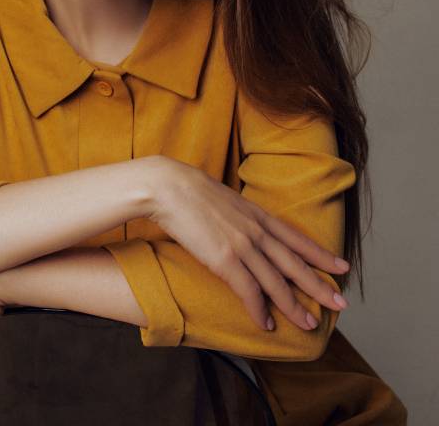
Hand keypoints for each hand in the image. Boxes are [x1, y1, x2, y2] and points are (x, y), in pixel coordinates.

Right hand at [149, 156, 348, 331]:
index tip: (341, 266)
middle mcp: (256, 231)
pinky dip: (258, 309)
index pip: (297, 239)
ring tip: (309, 323)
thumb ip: (241, 216)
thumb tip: (246, 227)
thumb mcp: (227, 200)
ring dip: (294, 305)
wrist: (169, 186)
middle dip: (320, 285)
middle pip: (295, 263)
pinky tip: (265, 324)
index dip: (320, 254)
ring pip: (277, 282)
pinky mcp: (224, 259)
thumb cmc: (191, 191)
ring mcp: (242, 245)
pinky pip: (248, 291)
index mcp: (257, 215)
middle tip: (341, 304)